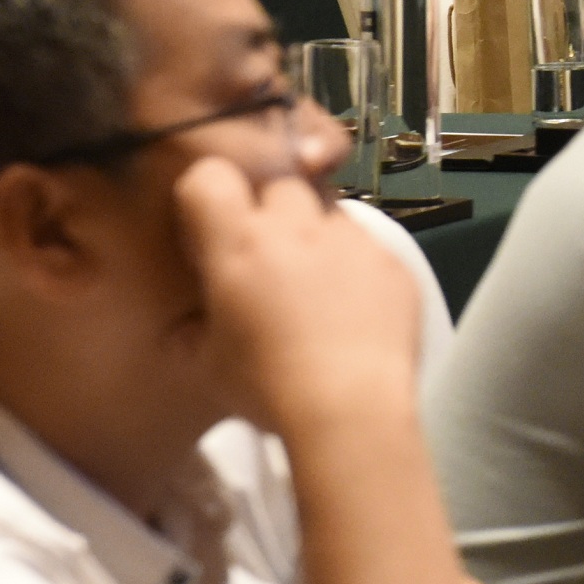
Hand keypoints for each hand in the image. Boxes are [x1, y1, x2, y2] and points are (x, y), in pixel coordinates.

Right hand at [172, 156, 421, 432]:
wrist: (351, 408)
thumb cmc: (268, 387)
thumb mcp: (206, 362)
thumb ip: (193, 325)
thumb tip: (189, 321)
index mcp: (241, 243)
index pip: (211, 176)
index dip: (207, 194)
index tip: (209, 225)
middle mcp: (298, 228)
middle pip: (279, 182)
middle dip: (269, 207)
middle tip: (266, 252)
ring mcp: (353, 240)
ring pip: (329, 209)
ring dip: (316, 233)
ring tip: (314, 282)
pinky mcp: (394, 262)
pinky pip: (369, 245)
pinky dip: (356, 264)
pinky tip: (354, 306)